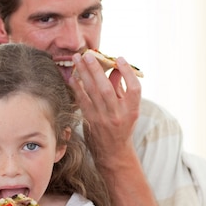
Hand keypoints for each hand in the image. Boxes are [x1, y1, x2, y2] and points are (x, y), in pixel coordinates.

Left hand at [68, 51, 141, 165]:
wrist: (113, 151)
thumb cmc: (122, 125)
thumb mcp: (128, 108)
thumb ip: (121, 87)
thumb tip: (114, 67)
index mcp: (132, 109)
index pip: (134, 88)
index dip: (128, 73)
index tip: (120, 59)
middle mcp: (118, 114)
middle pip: (107, 88)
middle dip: (96, 70)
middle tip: (88, 54)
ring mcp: (103, 118)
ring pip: (92, 93)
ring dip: (83, 74)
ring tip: (77, 59)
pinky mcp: (90, 121)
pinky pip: (82, 101)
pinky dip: (77, 88)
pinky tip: (72, 77)